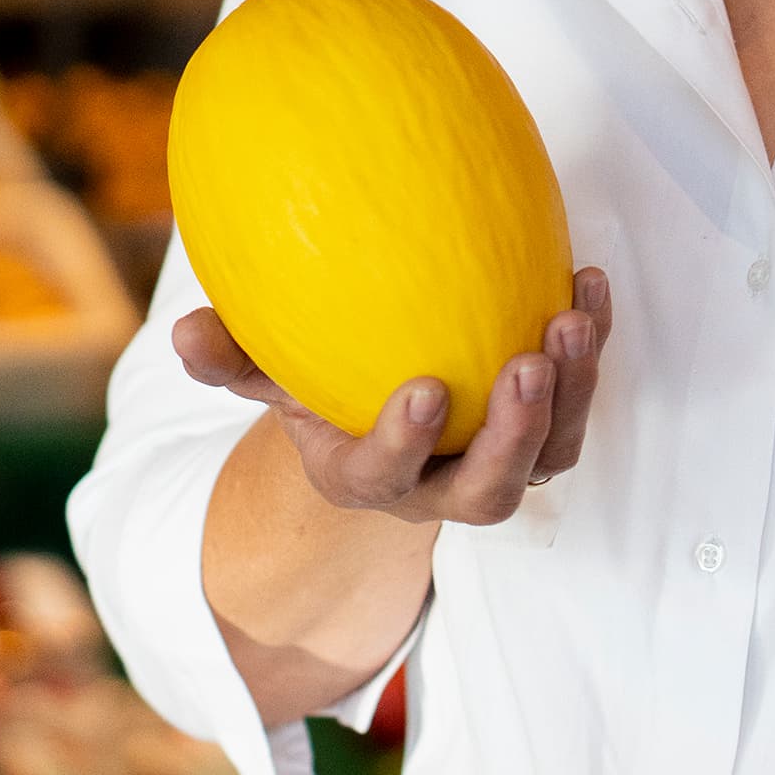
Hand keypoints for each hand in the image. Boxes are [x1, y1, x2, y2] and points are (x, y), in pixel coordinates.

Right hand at [174, 269, 610, 529]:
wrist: (382, 409)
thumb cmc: (320, 389)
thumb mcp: (272, 373)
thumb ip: (232, 358)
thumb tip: (184, 333)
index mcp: (370, 477)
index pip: (387, 476)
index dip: (407, 443)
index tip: (427, 389)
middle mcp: (444, 486)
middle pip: (491, 491)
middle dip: (515, 435)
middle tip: (526, 364)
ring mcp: (503, 464)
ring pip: (551, 453)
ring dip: (571, 390)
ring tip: (572, 318)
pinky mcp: (548, 430)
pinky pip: (578, 401)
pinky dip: (589, 349)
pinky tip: (586, 283)